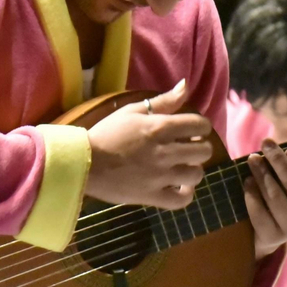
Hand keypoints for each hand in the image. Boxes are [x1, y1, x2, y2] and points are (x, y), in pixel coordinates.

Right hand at [85, 80, 215, 209]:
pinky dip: (185, 194)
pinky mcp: (152, 196)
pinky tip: (178, 187)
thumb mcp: (132, 110)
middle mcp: (165, 152)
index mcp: (160, 127)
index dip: (200, 127)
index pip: (200, 125)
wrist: (83, 162)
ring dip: (192, 169)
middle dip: (199, 147)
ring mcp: (160, 177)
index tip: (191, 130)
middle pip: (204, 151)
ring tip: (181, 167)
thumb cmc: (107, 133)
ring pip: (196, 175)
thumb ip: (163, 100)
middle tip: (186, 148)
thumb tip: (186, 85)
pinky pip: (182, 200)